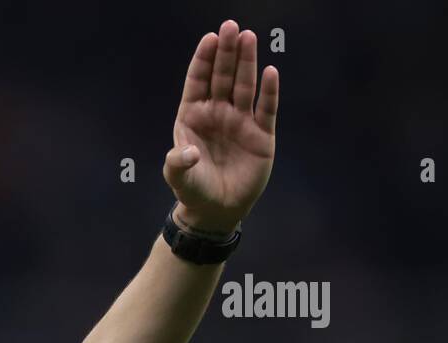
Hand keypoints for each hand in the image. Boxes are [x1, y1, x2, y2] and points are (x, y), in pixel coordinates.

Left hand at [163, 20, 278, 234]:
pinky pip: (266, 109)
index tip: (209, 38)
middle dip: (226, 52)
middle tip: (230, 27)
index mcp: (193, 116)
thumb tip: (188, 152)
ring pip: (245, 86)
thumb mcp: (179, 176)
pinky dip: (268, 91)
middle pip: (223, 76)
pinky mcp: (261, 135)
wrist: (216, 210)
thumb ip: (178, 162)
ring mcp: (240, 121)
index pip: (198, 81)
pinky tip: (270, 71)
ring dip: (247, 63)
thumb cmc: (193, 189)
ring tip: (248, 38)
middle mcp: (218, 113)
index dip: (203, 60)